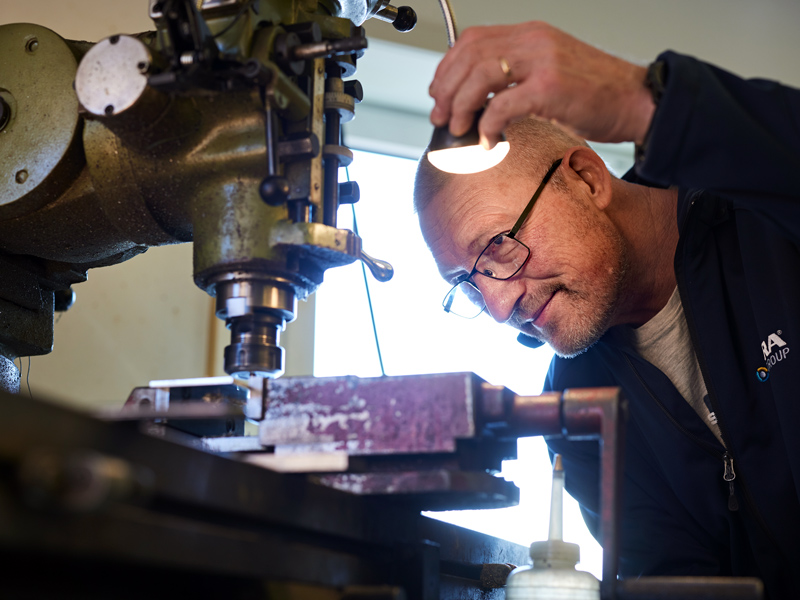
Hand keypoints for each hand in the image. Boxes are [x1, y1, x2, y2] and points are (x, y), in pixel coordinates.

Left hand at [428, 22, 655, 147]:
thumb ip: (516, 77)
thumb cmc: (596, 93)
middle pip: (469, 56)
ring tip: (458, 127)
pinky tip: (488, 140)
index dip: (448, 66)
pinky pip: (502, 105)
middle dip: (447, 89)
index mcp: (530, 34)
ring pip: (480, 76)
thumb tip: (480, 99)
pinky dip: (487, 125)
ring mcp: (542, 62)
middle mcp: (534, 41)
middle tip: (440, 115)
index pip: (472, 40)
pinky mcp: (550, 88)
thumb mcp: (549, 72)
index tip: (439, 91)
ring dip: (461, 106)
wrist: (637, 100)